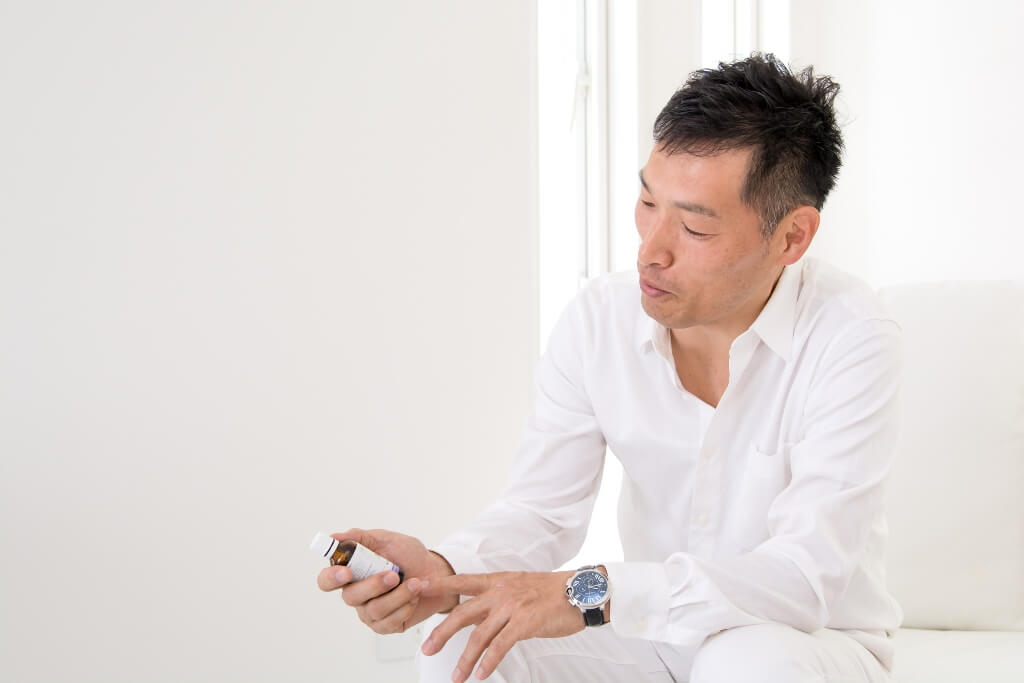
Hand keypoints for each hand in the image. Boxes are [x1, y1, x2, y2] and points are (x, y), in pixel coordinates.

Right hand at [315, 528, 456, 633]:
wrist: (437, 572)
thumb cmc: (409, 555)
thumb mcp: (387, 540)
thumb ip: (361, 538)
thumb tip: (334, 537)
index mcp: (351, 572)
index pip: (327, 580)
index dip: (331, 578)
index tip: (346, 572)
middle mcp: (356, 594)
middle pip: (350, 597)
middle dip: (374, 586)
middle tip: (394, 575)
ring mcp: (369, 612)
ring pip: (374, 610)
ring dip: (398, 595)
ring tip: (415, 583)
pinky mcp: (386, 625)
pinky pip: (389, 622)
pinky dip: (405, 606)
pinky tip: (414, 596)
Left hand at [419, 571, 581, 681]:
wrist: (579, 591)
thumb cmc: (549, 592)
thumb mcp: (517, 587)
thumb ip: (494, 599)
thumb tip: (474, 613)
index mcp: (496, 581)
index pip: (461, 582)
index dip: (437, 585)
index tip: (415, 587)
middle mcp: (500, 591)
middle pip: (462, 613)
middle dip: (441, 633)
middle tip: (426, 650)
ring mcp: (512, 606)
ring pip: (479, 635)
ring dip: (465, 659)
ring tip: (456, 677)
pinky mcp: (525, 622)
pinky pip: (501, 646)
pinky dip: (488, 662)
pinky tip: (481, 674)